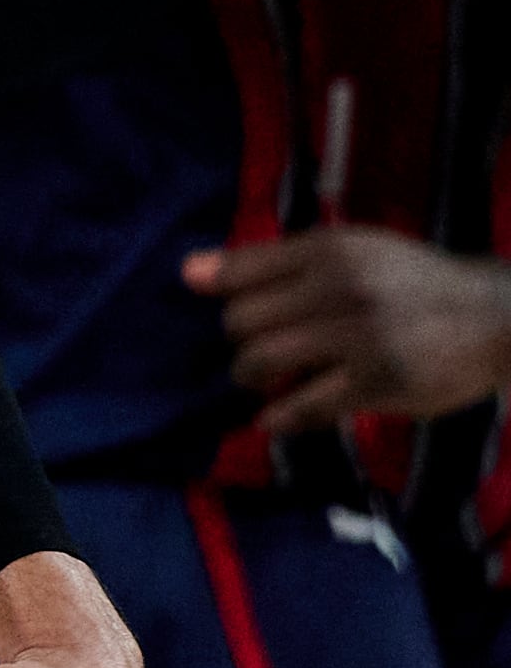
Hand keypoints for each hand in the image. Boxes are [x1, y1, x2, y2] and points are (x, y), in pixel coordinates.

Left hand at [185, 233, 510, 431]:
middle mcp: (340, 288)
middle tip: (263, 350)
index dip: (222, 295)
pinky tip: (278, 417)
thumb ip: (274, 262)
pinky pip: (303, 406)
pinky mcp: (377, 382)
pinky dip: (280, 417)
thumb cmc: (412, 283)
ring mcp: (358, 336)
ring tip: (267, 379)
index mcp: (330, 250)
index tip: (230, 311)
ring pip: (260, 361)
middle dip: (242, 340)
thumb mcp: (353, 253)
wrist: (496, 316)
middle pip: (240, 321)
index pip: (240, 271)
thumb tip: (187, 273)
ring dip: (252, 377)